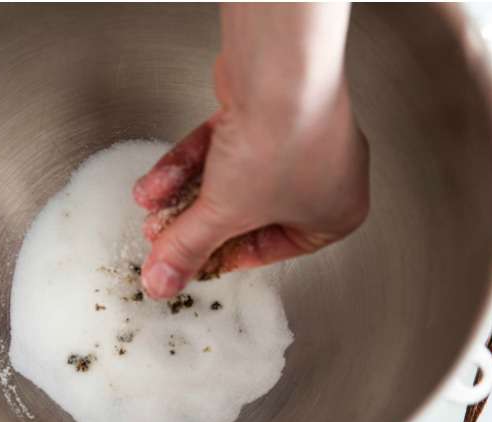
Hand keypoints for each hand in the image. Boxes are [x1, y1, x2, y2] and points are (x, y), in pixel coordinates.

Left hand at [133, 4, 368, 299]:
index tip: (195, 261)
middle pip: (248, 212)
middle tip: (168, 235)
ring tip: (154, 205)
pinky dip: (193, 159)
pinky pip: (227, 144)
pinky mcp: (268, 105)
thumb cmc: (284, 146)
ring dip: (187, 192)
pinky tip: (159, 178)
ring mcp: (298, 136)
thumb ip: (190, 248)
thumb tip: (166, 279)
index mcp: (338, 215)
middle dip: (199, 221)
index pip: (273, 247)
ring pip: (233, 177)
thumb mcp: (226, 215)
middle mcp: (325, 178)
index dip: (225, 256)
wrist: (280, 73)